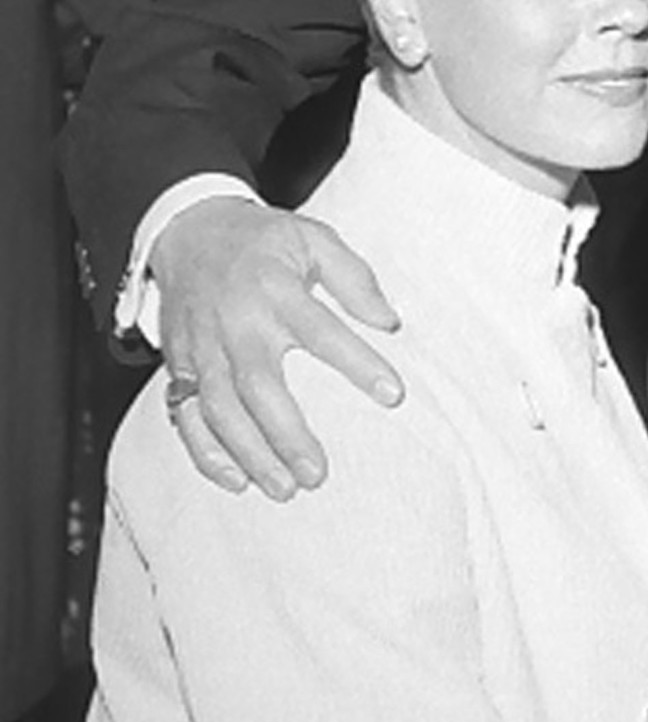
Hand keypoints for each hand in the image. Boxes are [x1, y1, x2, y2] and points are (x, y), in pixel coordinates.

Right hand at [152, 197, 403, 499]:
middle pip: (259, 387)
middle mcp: (235, 324)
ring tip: (285, 489)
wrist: (188, 231)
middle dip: (287, 435)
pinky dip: (205, 452)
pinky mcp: (179, 365)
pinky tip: (236, 481)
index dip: (357, 362)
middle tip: (318, 475)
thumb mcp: (313, 239)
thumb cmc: (262, 242)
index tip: (394, 395)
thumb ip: (354, 278)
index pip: (321, 330)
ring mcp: (202, 348)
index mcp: (274, 290)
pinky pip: (186, 416)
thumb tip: (390, 322)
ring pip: (220, 410)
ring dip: (250, 454)